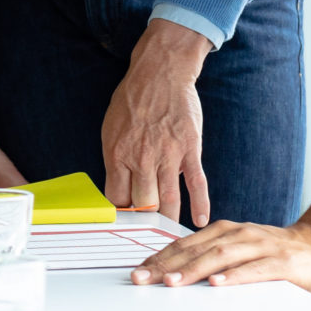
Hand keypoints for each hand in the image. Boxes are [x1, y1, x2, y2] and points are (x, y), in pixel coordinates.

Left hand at [101, 20, 212, 223]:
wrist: (160, 74)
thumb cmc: (133, 101)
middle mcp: (142, 158)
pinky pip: (196, 182)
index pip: (116, 197)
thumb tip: (115, 188)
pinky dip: (199, 203)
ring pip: (168, 198)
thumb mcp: (111, 129)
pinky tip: (200, 220)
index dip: (120, 214)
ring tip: (170, 236)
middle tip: (148, 234)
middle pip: (142, 203)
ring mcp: (167, 155)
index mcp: (117, 154)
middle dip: (144, 221)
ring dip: (169, 220)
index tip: (125, 224)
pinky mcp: (190, 149)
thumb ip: (114, 159)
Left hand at [131, 219, 310, 292]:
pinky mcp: (281, 261)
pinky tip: (217, 284)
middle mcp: (238, 234)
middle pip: (195, 249)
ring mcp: (260, 246)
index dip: (159, 258)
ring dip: (194, 270)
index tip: (137, 273)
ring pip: (220, 256)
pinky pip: (254, 269)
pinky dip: (234, 276)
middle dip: (165, 265)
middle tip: (142, 279)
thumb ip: (212, 260)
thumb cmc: (275, 254)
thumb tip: (173, 276)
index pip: (184, 245)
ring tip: (171, 282)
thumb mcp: (239, 252)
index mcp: (224, 232)